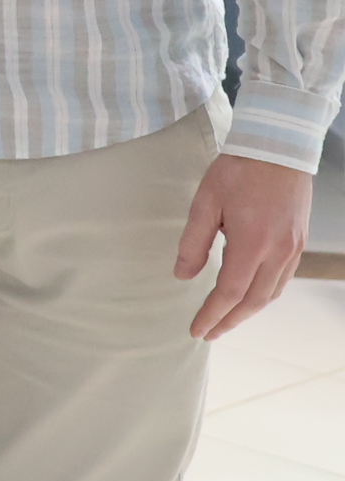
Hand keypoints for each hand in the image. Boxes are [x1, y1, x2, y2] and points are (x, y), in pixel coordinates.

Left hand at [179, 153, 313, 338]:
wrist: (278, 147)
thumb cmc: (238, 170)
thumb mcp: (204, 203)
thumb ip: (193, 243)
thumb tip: (182, 276)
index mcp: (252, 244)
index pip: (229, 293)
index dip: (212, 315)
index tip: (196, 330)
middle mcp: (278, 252)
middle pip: (253, 301)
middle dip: (229, 321)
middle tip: (209, 333)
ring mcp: (292, 248)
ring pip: (271, 293)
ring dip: (248, 310)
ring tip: (226, 319)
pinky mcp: (298, 241)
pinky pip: (282, 279)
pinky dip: (264, 294)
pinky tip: (249, 294)